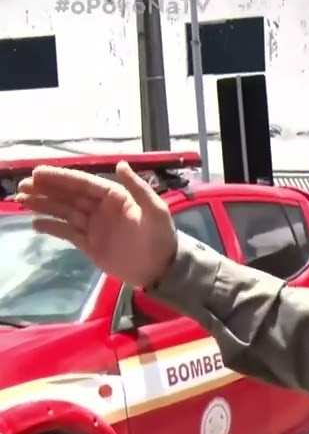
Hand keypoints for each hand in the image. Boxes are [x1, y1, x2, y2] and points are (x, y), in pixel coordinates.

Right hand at [16, 162, 177, 287]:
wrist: (161, 269)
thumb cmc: (161, 237)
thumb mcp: (155, 210)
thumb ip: (138, 188)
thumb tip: (121, 164)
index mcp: (115, 197)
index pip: (84, 184)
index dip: (61, 178)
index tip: (38, 173)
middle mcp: (101, 209)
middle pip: (69, 196)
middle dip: (46, 189)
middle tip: (22, 186)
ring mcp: (93, 226)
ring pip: (64, 212)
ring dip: (43, 205)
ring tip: (21, 200)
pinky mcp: (89, 244)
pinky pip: (66, 233)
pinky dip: (51, 227)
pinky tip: (35, 223)